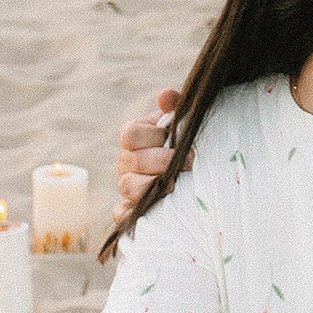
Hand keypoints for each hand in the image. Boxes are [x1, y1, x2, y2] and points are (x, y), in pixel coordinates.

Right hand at [115, 86, 178, 221]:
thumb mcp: (177, 119)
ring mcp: (126, 184)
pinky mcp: (131, 207)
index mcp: (131, 137)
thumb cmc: (178, 138)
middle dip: (164, 162)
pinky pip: (122, 214)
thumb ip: (174, 104)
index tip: (173, 138)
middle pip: (133, 162)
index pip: (130, 135)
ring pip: (128, 187)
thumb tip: (165, 96)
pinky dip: (130, 215)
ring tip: (176, 185)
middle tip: (189, 162)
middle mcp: (125, 161)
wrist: (183, 165)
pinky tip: (150, 213)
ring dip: (152, 187)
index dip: (152, 137)